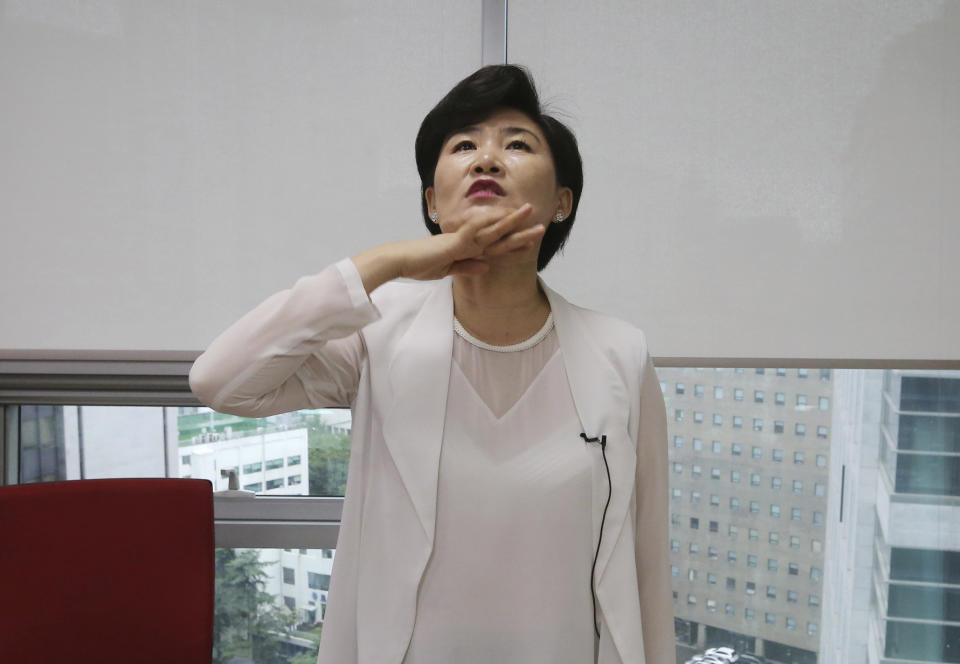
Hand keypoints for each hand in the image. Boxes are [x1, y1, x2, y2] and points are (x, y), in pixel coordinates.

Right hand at [352, 204, 544, 292]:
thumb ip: (467, 267)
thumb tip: (487, 265)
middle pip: (498, 235)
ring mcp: (461, 240)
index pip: (494, 246)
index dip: (513, 244)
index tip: (530, 241)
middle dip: (519, 229)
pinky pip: (474, 231)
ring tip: (529, 213)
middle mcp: (467, 242)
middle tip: (540, 222)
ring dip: (510, 221)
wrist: (400, 261)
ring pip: (491, 229)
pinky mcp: (453, 242)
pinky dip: (488, 224)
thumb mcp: (448, 270)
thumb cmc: (419, 265)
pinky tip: (502, 218)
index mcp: (466, 249)